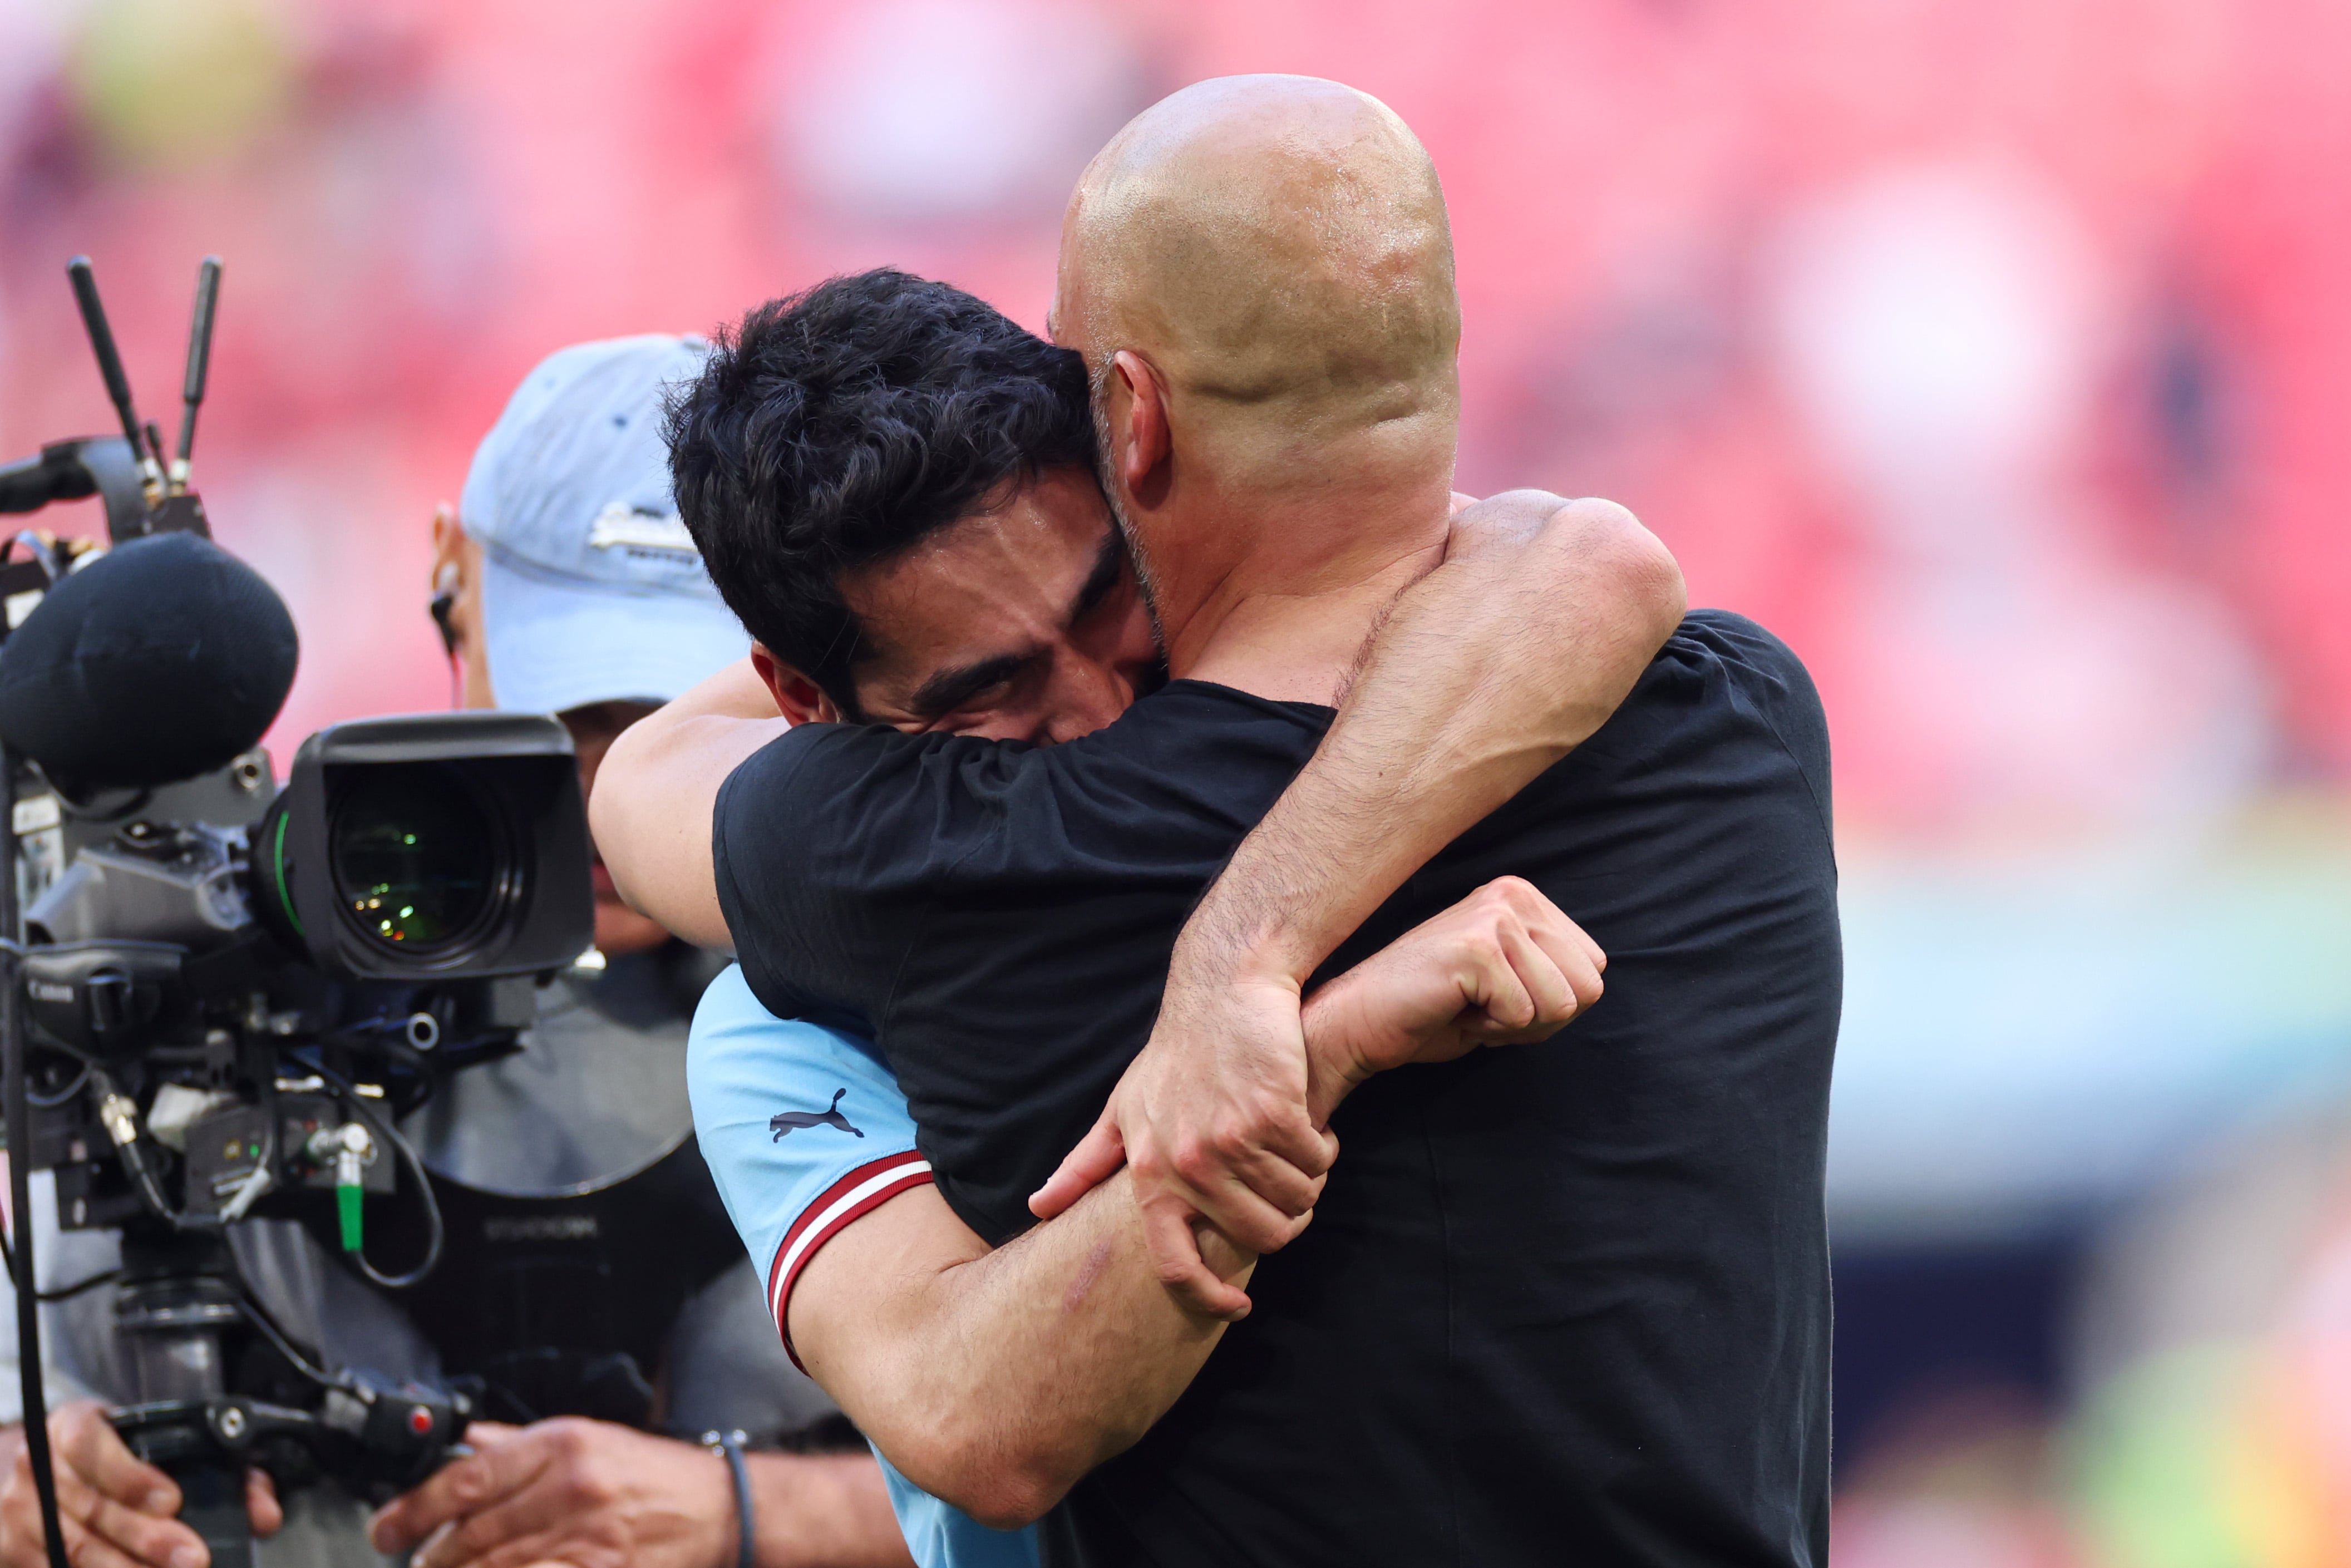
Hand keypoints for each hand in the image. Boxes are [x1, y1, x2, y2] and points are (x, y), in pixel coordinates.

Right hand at [1, 1401, 279, 1567]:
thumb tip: (263, 1512)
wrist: (42, 1471)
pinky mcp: (11, 1550)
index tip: (172, 1500)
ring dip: (122, 1567)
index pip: (92, 1445)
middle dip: (145, 1538)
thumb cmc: (110, 1458)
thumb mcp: (156, 1443)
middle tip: (192, 1558)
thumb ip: (217, 1467)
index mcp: (72, 1426)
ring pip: (72, 1548)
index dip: (131, 1475)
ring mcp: (18, 1511)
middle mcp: (37, 1466)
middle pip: (92, 1508)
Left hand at [368, 1419, 732, 1567]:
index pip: (466, 1478)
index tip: (387, 1526)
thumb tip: (463, 1446)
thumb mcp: (591, 1439)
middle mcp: (570, 1487)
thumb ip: (520, 1445)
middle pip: (470, 1531)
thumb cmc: (657, 1475)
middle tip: (415, 1558)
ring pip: (491, 1567)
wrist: (723, 1509)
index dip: (413, 1508)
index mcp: (563, 1444)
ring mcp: (585, 1537)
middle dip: (430, 1553)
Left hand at [1028, 962, 1336, 1320]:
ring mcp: (1229, 1139)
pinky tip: (1312, 1128)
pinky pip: (1314, 1161)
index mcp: (1149, 1172)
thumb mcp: (1123, 1107)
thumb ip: (1087, 1163)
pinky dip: (1321, 1150)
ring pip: (1294, 1200)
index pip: (1173, 1264)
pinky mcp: (1272, 1112)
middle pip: (1258, 1237)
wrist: (1223, 989)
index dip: (1207, 1296)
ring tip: (1298, 1152)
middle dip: (1285, 1222)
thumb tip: (1038, 1207)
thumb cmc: (1175, 1054)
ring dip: (1307, 1182)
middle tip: (1291, 1194)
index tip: (1237, 1306)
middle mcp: (1186, 1163)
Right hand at [1297, 876, 1603, 1118]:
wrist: (1360, 1021)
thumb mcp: (1509, 982)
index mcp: (1525, 896)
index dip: (1552, 1004)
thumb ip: (1551, 972)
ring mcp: (1495, 917)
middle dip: (1541, 1018)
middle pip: (1589, 987)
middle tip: (1484, 1008)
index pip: (1595, 968)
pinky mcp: (1478, 948)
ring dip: (1515, 1025)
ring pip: (1563, 1003)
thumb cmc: (1434, 1010)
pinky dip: (1490, 1031)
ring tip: (1468, 1006)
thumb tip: (1595, 982)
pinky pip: (1523, 1015)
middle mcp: (1514, 893)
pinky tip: (1453, 1010)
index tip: (1499, 999)